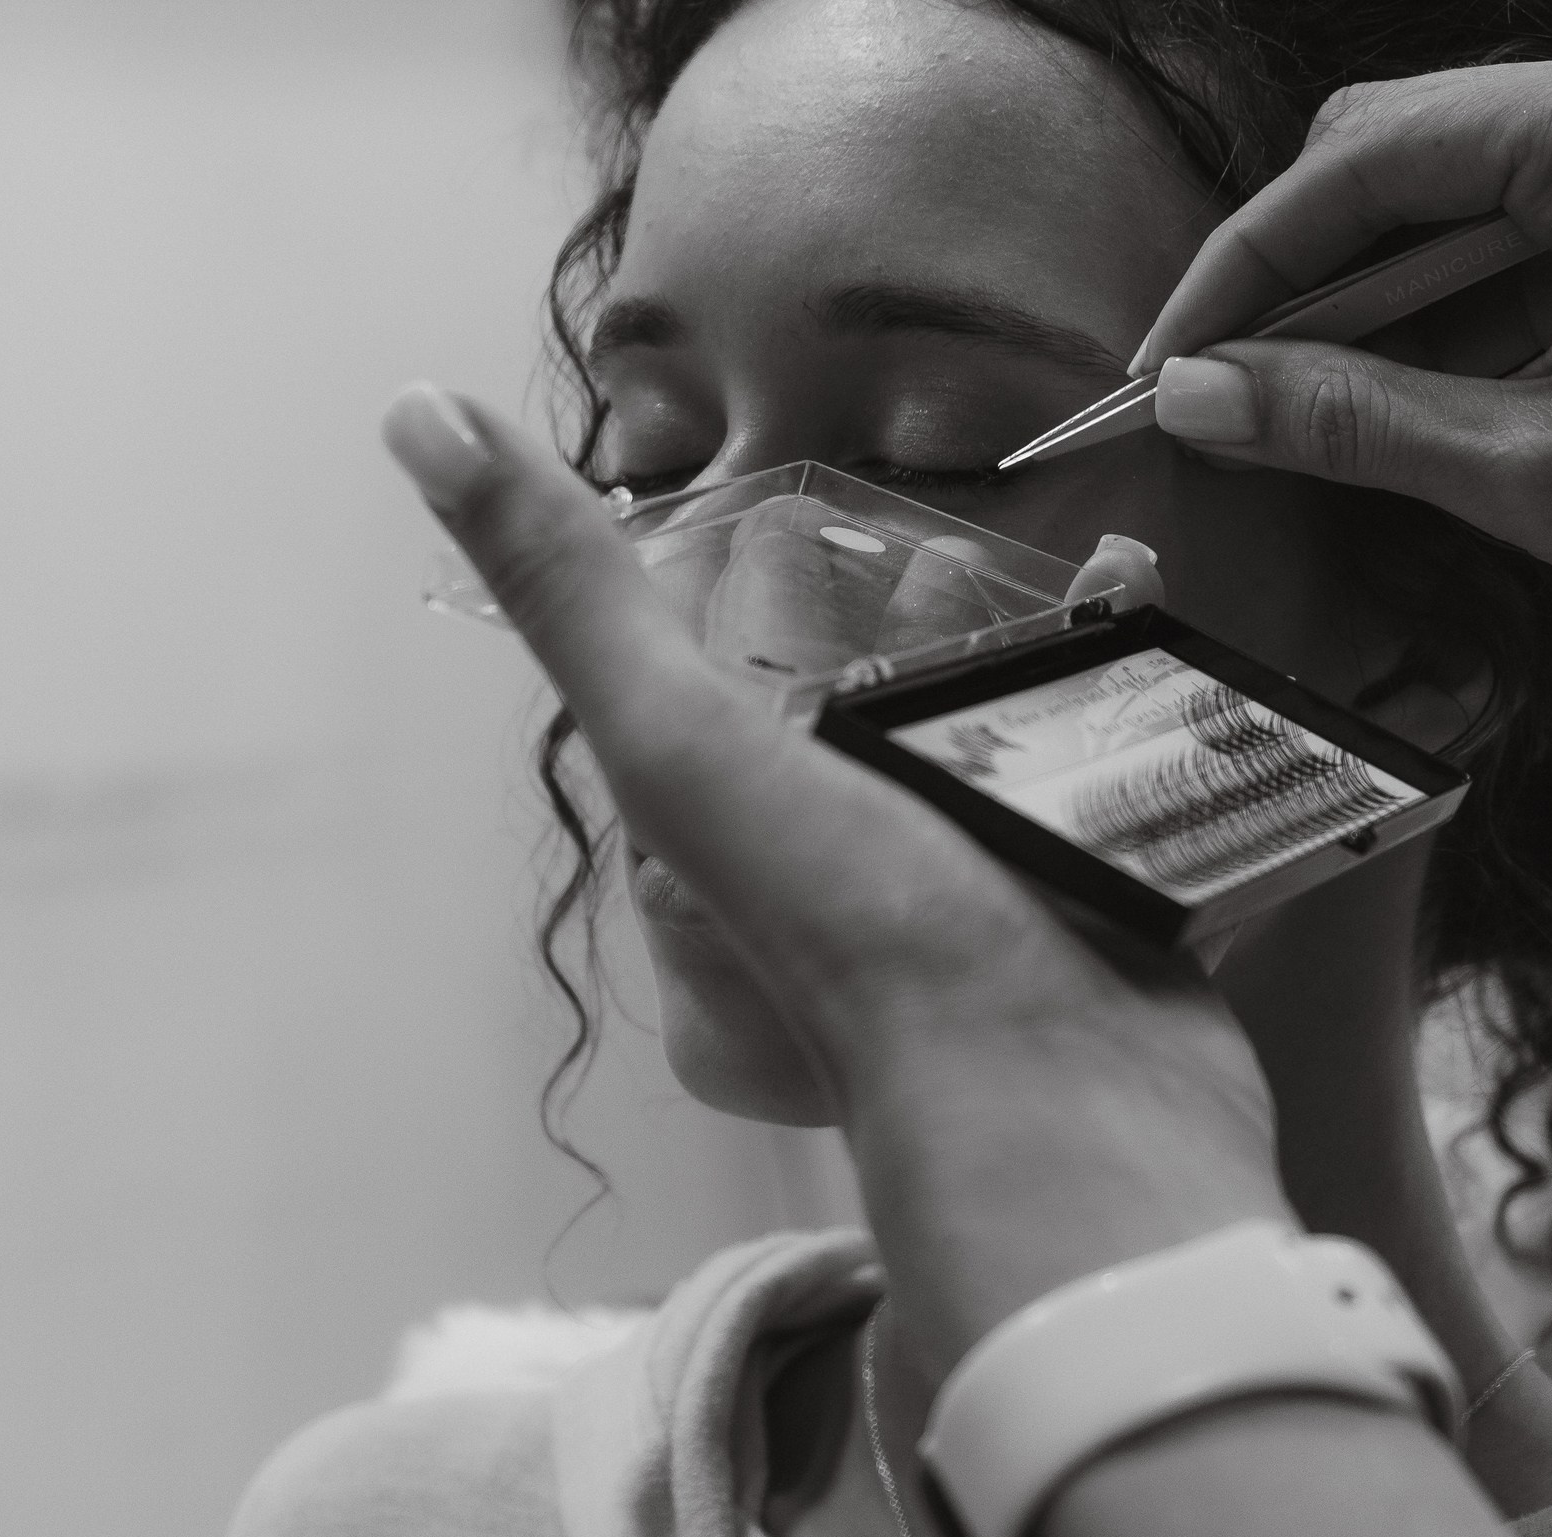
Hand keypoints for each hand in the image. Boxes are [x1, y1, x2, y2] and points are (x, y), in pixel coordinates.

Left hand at [382, 384, 1285, 1374]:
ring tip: (1048, 573)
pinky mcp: (1077, 908)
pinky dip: (1106, 688)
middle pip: (853, 705)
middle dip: (889, 611)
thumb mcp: (677, 739)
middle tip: (935, 549)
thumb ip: (568, 592)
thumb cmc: (859, 931)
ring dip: (1009, 639)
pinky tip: (1136, 615)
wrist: (1063, 1105)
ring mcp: (955, 901)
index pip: (715, 684)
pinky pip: (1080, 771)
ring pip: (973, 735)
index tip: (780, 512)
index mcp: (717, 843)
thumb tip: (415, 415)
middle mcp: (825, 879)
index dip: (745, 590)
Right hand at [1131, 29, 1551, 749]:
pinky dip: (1429, 316)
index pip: (1367, 162)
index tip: (1164, 363)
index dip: (1244, 270)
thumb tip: (1194, 396)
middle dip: (1295, 281)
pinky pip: (1500, 233)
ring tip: (1286, 413)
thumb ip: (1345, 418)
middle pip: (1392, 155)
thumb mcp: (1520, 470)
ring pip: (1436, 196)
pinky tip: (1380, 398)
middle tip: (1213, 394)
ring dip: (1358, 305)